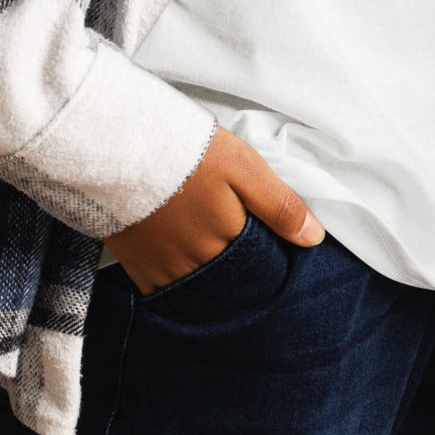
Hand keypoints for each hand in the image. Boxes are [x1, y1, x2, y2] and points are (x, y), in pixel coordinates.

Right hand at [106, 124, 323, 295]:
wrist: (119, 145)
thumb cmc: (187, 151)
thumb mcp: (243, 166)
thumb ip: (279, 205)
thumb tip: (314, 238)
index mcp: (228, 242)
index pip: (257, 268)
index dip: (263, 257)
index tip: (261, 243)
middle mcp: (197, 266)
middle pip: (227, 281)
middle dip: (234, 269)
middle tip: (227, 238)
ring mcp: (164, 271)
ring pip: (197, 286)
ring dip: (204, 273)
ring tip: (202, 244)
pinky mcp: (137, 268)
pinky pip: (164, 288)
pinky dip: (175, 277)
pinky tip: (177, 252)